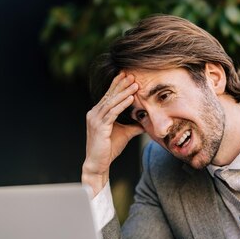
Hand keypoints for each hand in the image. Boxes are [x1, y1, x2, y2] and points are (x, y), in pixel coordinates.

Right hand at [82, 72, 142, 195]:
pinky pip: (112, 113)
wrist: (97, 164)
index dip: (117, 85)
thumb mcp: (124, 134)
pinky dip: (122, 104)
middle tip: (131, 74)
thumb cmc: (109, 149)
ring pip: (112, 102)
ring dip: (124, 92)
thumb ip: (133, 126)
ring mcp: (95, 120)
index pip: (108, 96)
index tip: (126, 75)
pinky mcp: (99, 127)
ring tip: (135, 84)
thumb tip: (146, 122)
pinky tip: (131, 98)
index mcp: (97, 113)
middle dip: (121, 85)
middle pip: (110, 96)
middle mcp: (94, 114)